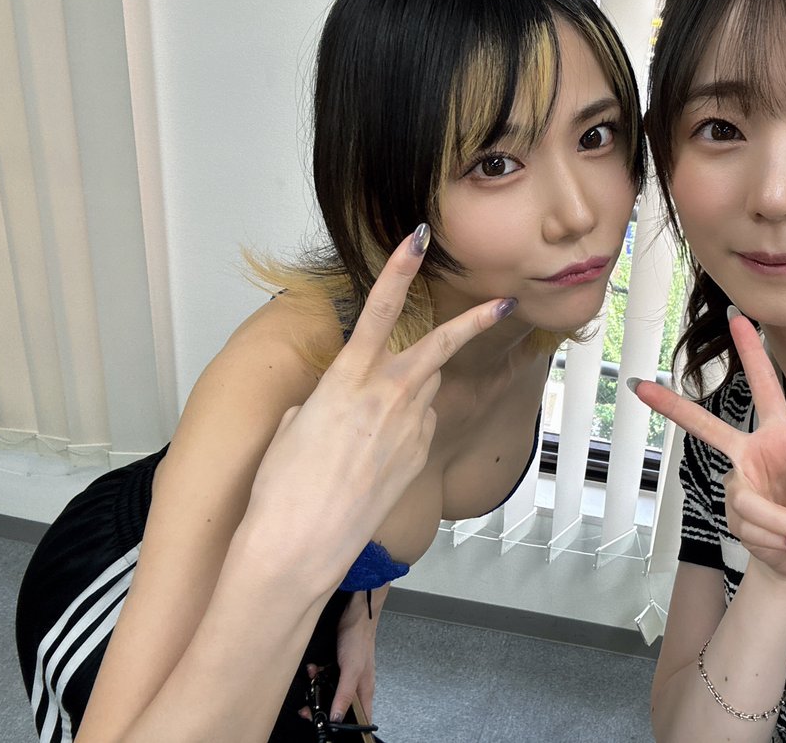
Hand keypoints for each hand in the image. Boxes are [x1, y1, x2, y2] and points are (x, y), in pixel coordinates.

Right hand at [245, 224, 515, 586]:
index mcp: (347, 379)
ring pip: (428, 387)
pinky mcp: (420, 457)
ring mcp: (410, 428)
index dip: (399, 270)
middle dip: (476, 321)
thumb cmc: (282, 488)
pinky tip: (378, 454)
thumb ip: (326, 400)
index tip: (419, 238)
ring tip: (377, 418)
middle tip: (504, 304)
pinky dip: (409, 425)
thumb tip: (344, 402)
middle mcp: (387, 396)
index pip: (378, 310)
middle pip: (441, 346)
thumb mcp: (294, 427)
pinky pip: (422, 424)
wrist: (300, 546)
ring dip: (418, 384)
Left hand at [298, 589, 381, 723]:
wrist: (355, 615)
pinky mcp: (336, 668)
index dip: (348, 729)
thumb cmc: (359, 641)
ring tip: (312, 678)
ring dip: (317, 690)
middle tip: (308, 710)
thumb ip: (344, 695)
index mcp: (364, 692)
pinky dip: (316, 676)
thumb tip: (337, 719)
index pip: (360, 720)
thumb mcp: (352, 670)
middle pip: (339, 709)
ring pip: (329, 694)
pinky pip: (323, 679)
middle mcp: (355, 687)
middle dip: (322, 710)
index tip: (330, 732)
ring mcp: (345, 677)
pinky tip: (313, 668)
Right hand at [631, 309, 785, 577]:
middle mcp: (752, 454)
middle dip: (672, 407)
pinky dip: (778, 542)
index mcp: (782, 435)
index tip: (736, 316)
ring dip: (782, 525)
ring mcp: (737, 484)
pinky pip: (750, 528)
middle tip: (639, 386)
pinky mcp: (732, 513)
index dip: (751, 353)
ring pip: (748, 503)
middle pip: (707, 428)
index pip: (766, 387)